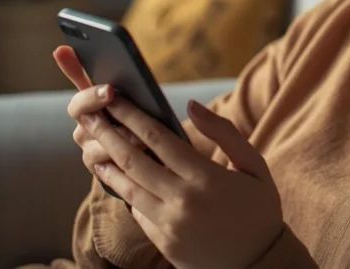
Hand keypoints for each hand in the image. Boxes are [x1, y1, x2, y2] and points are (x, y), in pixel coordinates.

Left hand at [54, 46, 284, 268]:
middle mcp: (182, 201)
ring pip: (128, 188)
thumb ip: (225, 133)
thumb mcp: (254, 166)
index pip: (158, 139)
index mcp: (206, 178)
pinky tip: (115, 176)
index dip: (132, 116)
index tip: (115, 98)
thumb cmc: (259, 209)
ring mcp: (169, 225)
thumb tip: (191, 106)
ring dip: (107, 163)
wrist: (260, 264)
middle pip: (133, 160)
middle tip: (89, 115)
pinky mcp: (163, 242)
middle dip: (108, 134)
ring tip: (91, 145)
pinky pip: (138, 211)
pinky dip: (125, 190)